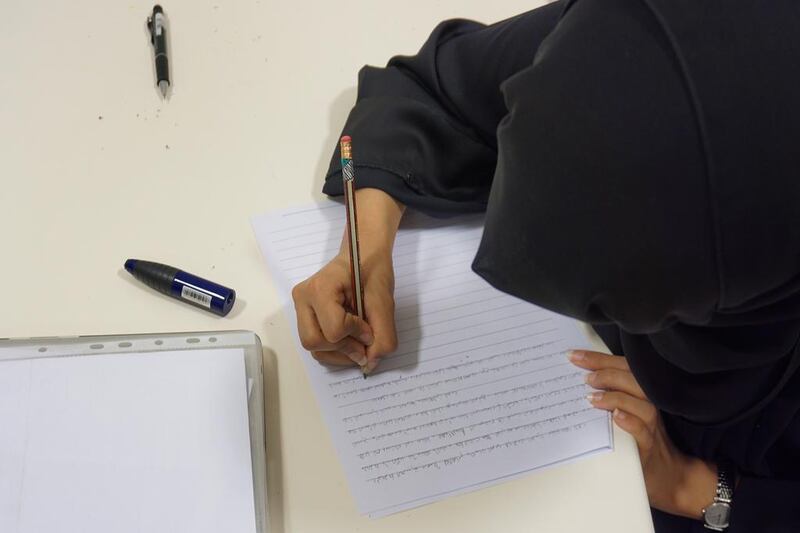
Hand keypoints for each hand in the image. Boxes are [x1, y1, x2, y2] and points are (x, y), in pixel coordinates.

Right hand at [291, 188, 403, 373]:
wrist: (363, 253)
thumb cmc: (372, 269)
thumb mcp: (384, 302)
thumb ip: (383, 334)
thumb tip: (371, 363)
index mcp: (320, 288)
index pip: (334, 330)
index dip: (357, 336)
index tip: (370, 328)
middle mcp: (303, 298)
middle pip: (315, 342)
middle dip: (344, 349)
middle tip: (365, 342)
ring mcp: (300, 306)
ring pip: (313, 347)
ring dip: (339, 353)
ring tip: (358, 341)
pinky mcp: (304, 314)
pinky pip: (314, 343)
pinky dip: (333, 349)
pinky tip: (349, 339)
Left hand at [568, 350, 717, 518]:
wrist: (668, 475)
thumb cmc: (639, 439)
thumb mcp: (622, 413)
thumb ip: (607, 395)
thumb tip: (576, 379)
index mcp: (639, 393)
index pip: (623, 366)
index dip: (599, 358)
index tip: (574, 355)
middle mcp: (648, 404)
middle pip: (633, 379)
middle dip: (605, 371)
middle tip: (583, 375)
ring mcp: (651, 426)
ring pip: (641, 403)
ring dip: (615, 396)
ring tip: (592, 397)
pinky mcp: (649, 447)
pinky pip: (642, 431)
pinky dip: (630, 422)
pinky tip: (615, 417)